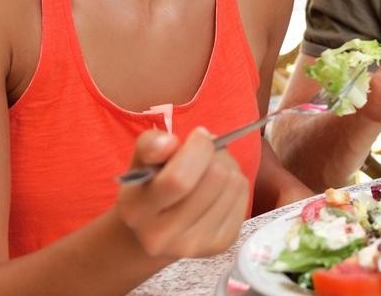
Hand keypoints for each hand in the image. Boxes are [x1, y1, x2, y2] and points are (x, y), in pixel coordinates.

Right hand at [116, 127, 249, 258]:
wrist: (155, 228)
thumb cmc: (150, 185)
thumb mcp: (141, 160)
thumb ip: (150, 145)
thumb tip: (170, 143)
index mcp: (137, 211)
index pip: (179, 179)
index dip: (198, 149)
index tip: (199, 136)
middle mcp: (163, 237)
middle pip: (215, 178)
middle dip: (215, 155)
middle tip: (206, 153)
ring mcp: (195, 245)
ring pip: (234, 184)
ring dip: (228, 166)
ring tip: (210, 170)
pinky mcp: (221, 244)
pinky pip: (243, 197)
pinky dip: (235, 184)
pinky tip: (218, 189)